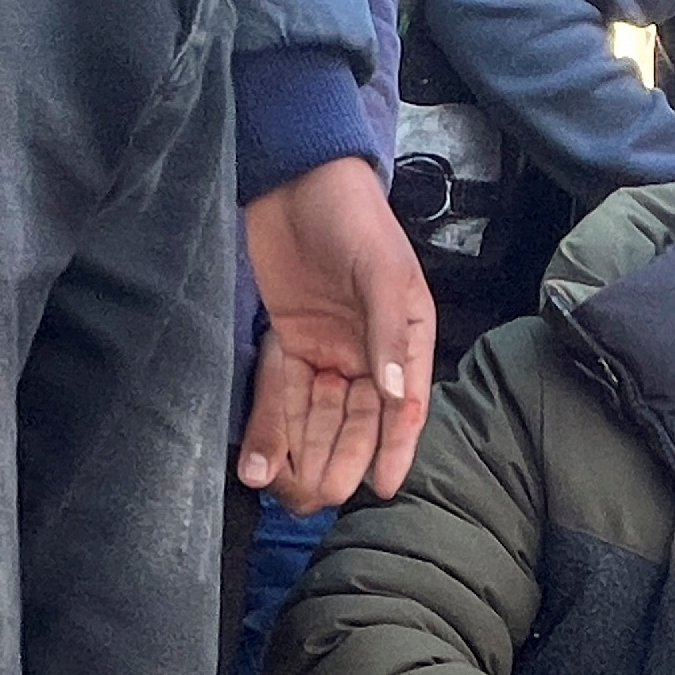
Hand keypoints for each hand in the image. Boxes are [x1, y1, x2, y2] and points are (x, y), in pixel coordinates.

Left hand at [241, 155, 434, 510]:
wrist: (297, 178)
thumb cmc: (353, 216)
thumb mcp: (381, 272)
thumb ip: (389, 335)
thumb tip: (394, 396)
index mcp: (405, 336)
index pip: (404, 405)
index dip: (394, 448)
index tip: (381, 486)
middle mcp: (369, 350)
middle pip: (358, 417)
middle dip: (344, 457)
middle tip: (327, 496)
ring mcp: (329, 347)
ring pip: (321, 414)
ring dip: (311, 450)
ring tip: (299, 491)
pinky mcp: (290, 340)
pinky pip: (286, 393)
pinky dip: (278, 425)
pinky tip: (268, 459)